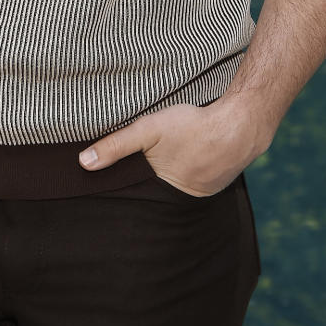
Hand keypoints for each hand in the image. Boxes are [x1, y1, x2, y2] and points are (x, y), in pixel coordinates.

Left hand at [78, 97, 273, 196]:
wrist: (242, 125)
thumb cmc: (193, 126)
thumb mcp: (148, 129)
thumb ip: (116, 145)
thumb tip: (83, 163)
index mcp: (162, 192)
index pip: (135, 199)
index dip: (124, 194)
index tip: (107, 193)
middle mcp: (182, 200)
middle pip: (156, 198)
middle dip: (144, 192)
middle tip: (131, 181)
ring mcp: (202, 193)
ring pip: (175, 191)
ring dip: (167, 183)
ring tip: (159, 170)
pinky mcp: (216, 182)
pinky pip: (195, 182)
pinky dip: (187, 174)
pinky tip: (185, 161)